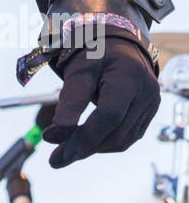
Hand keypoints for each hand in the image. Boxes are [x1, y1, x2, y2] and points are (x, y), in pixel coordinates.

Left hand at [42, 35, 159, 167]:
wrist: (118, 43)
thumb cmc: (96, 52)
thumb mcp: (79, 69)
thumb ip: (70, 100)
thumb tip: (56, 135)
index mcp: (129, 76)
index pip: (109, 115)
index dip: (83, 134)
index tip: (52, 142)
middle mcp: (146, 93)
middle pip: (116, 132)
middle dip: (83, 147)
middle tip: (55, 159)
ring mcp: (150, 105)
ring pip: (121, 140)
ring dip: (92, 148)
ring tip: (65, 152)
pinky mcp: (147, 114)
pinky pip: (126, 137)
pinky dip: (103, 143)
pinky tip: (84, 143)